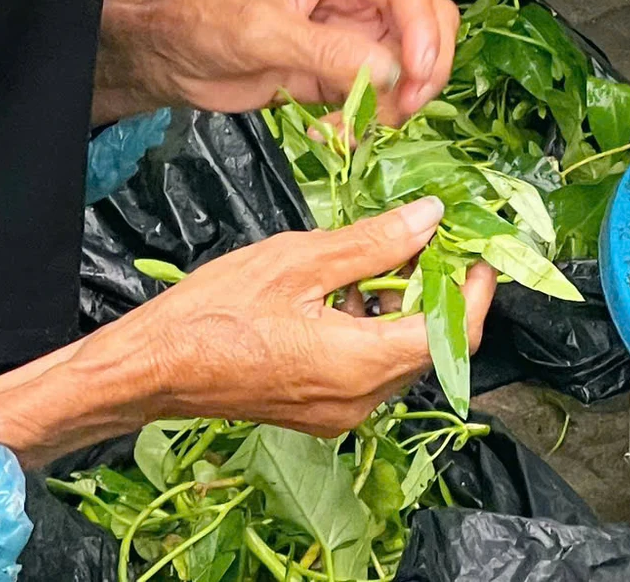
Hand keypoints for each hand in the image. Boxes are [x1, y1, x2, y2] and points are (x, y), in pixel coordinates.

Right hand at [0, 199, 496, 463]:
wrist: (153, 368)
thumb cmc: (216, 312)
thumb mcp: (301, 259)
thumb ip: (375, 242)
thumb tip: (432, 218)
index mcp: (362, 364)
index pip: (453, 333)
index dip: (475, 288)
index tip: (476, 247)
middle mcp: (360, 400)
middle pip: (432, 345)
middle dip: (440, 289)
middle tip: (429, 236)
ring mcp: (340, 411)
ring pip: (401, 355)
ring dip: (406, 305)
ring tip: (387, 250)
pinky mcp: (320, 409)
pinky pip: (369, 367)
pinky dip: (374, 325)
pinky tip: (350, 284)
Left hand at [94, 0, 459, 127]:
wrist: (167, 56)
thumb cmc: (205, 20)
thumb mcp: (265, 31)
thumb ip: (330, 52)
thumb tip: (392, 73)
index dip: (423, 32)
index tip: (415, 76)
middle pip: (426, 25)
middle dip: (422, 69)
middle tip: (402, 110)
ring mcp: (353, 35)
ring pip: (408, 66)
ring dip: (395, 103)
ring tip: (355, 129)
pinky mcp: (341, 72)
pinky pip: (378, 96)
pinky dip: (368, 120)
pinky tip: (333, 132)